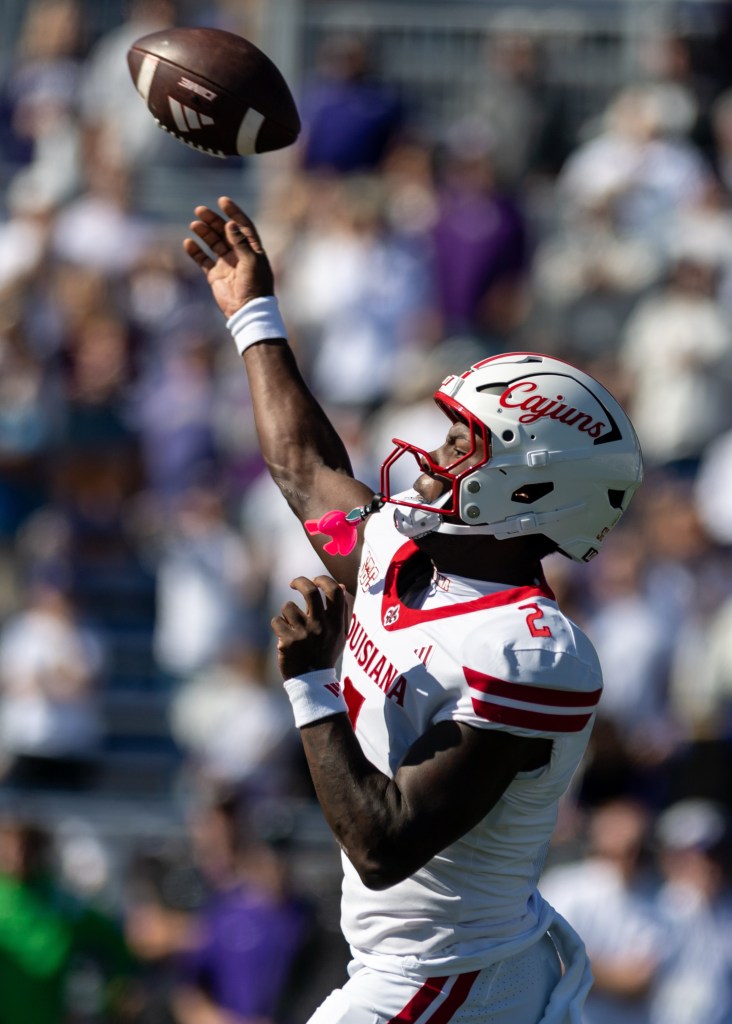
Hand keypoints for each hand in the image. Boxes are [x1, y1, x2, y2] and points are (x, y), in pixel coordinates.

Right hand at [183, 196, 274, 318]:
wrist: (247, 311)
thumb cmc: (255, 286)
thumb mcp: (251, 262)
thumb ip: (240, 243)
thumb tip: (230, 224)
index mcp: (252, 249)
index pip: (242, 226)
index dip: (234, 212)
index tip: (222, 200)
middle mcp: (239, 255)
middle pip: (224, 232)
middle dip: (213, 220)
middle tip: (200, 210)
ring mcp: (226, 264)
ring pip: (213, 243)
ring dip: (204, 233)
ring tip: (194, 224)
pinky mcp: (215, 276)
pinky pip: (203, 260)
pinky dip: (195, 251)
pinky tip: (188, 242)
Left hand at [271, 575, 348, 679]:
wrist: (311, 682)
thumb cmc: (326, 653)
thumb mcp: (340, 634)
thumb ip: (342, 610)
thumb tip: (341, 585)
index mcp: (336, 623)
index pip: (335, 591)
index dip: (323, 580)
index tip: (315, 580)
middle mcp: (321, 626)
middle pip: (310, 590)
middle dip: (299, 581)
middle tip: (293, 583)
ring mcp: (304, 633)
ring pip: (288, 607)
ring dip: (287, 613)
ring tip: (291, 626)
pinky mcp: (287, 641)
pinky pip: (276, 621)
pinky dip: (278, 626)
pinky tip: (284, 636)